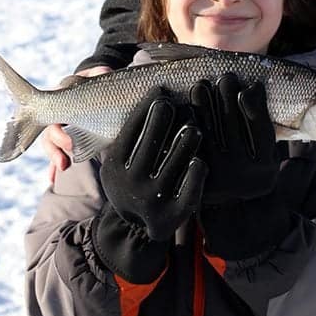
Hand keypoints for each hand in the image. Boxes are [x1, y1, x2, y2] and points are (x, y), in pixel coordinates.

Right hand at [42, 65, 111, 181]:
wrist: (97, 87)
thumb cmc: (94, 81)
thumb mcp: (96, 75)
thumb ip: (99, 73)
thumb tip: (103, 73)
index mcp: (60, 98)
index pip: (52, 116)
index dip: (58, 134)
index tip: (70, 145)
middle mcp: (57, 114)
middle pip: (49, 134)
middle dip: (56, 149)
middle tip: (66, 161)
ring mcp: (61, 128)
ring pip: (51, 144)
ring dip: (55, 158)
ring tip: (63, 168)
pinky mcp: (67, 139)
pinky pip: (58, 154)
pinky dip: (54, 166)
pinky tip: (54, 179)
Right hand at [100, 93, 207, 240]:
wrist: (136, 227)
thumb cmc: (133, 177)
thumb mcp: (120, 158)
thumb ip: (128, 130)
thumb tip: (142, 88)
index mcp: (115, 165)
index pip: (134, 124)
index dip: (150, 103)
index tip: (161, 91)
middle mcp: (131, 182)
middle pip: (156, 134)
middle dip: (168, 113)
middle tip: (179, 102)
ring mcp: (153, 200)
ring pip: (180, 154)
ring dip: (190, 134)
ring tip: (194, 126)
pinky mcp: (174, 214)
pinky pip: (194, 182)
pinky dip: (198, 167)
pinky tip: (200, 158)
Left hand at [190, 75, 289, 258]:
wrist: (231, 222)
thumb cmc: (251, 179)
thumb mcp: (267, 161)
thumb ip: (265, 130)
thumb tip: (256, 90)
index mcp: (265, 171)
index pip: (260, 129)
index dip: (254, 104)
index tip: (248, 85)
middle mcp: (243, 178)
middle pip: (232, 126)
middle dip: (226, 96)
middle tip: (224, 77)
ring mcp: (217, 179)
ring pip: (208, 131)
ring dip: (203, 104)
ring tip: (201, 84)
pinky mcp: (194, 177)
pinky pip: (190, 145)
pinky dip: (186, 122)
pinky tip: (185, 106)